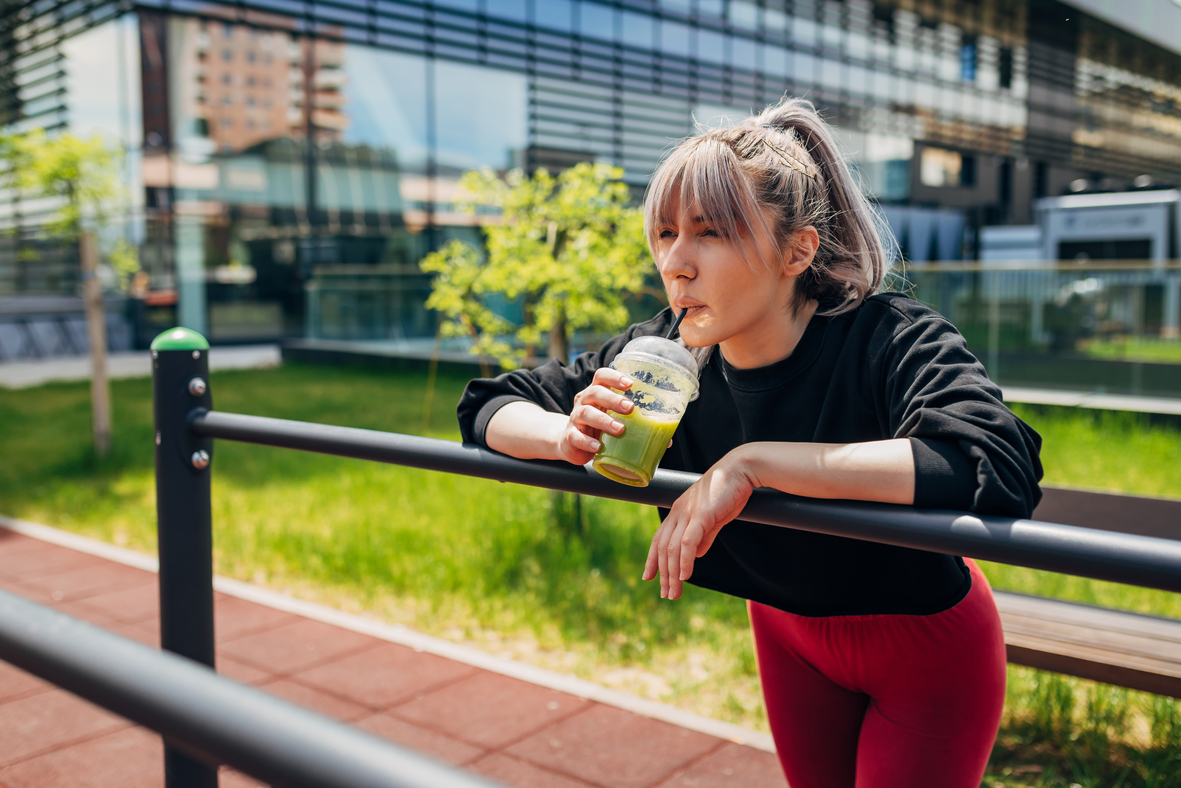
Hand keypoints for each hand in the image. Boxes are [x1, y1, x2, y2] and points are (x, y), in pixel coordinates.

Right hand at [554, 367, 635, 465]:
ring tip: (619, 429)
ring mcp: (575, 419)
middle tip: (630, 408)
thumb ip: (638, 426)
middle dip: (613, 399)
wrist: (572, 443)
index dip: (614, 377)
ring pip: (585, 413)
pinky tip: (598, 446)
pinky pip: (576, 436)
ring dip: (603, 420)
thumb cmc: (599, 428)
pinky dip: (587, 441)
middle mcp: (584, 402)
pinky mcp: (570, 436)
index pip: (601, 376)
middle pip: (594, 392)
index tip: (629, 384)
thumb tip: (667, 441)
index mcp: (596, 393)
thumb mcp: (615, 420)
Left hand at [643, 452, 754, 599]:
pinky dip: (685, 560)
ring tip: (675, 592)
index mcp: (678, 512)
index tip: (648, 577)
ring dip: (672, 573)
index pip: (658, 539)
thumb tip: (695, 555)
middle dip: (663, 574)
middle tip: (667, 594)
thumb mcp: (712, 517)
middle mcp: (677, 512)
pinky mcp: (701, 515)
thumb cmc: (728, 491)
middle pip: (663, 548)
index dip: (652, 559)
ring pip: (673, 548)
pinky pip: (688, 542)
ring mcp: (687, 513)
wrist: (740, 470)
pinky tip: (685, 575)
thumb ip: (703, 536)